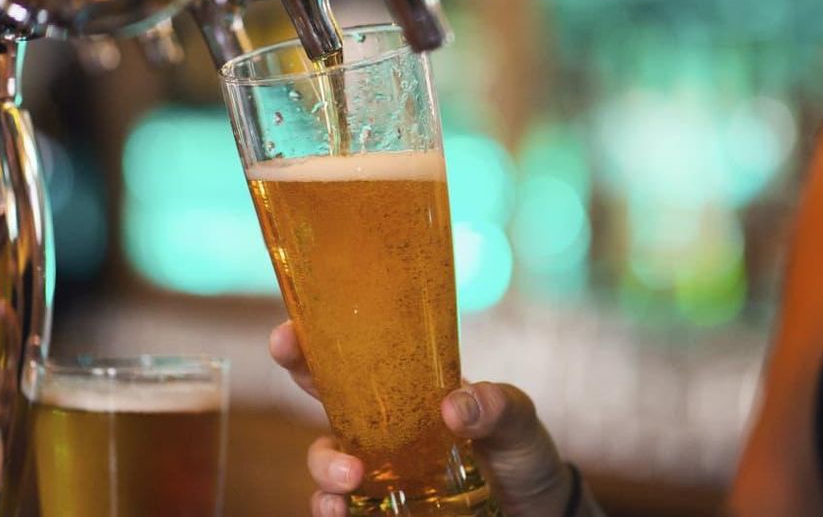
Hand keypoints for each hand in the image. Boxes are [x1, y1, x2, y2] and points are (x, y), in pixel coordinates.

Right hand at [269, 320, 592, 516]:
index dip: (319, 334)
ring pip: (324, 457)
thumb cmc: (519, 449)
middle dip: (297, 367)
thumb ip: (495, 405)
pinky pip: (340, 508)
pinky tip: (339, 512)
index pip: (358, 353)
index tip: (294, 324)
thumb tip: (455, 405)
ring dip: (324, 464)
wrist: (536, 507)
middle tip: (286, 353)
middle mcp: (381, 423)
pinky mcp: (380, 508)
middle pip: (322, 390)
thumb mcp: (516, 418)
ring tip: (349, 477)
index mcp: (408, 388)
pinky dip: (330, 509)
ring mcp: (377, 467)